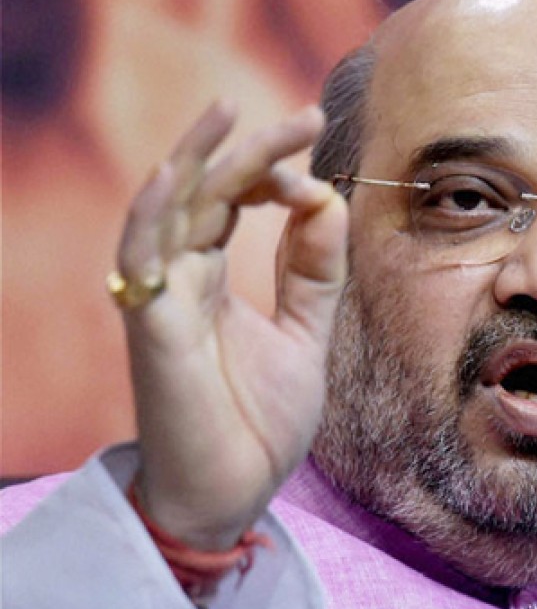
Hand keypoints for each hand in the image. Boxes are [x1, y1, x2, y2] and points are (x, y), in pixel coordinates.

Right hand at [115, 102, 346, 548]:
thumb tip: (326, 199)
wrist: (234, 494)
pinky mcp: (151, 328)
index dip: (273, 175)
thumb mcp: (304, 334)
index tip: (319, 170)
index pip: (232, 202)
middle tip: (306, 117)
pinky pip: (140, 259)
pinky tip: (176, 175)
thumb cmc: (259, 422)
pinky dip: (153, 214)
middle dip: (252, 150)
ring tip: (233, 114)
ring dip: (198, 160)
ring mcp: (163, 300)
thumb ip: (313, 271)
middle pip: (206, 193)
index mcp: (213, 278)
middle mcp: (182, 279)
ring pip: (168, 210)